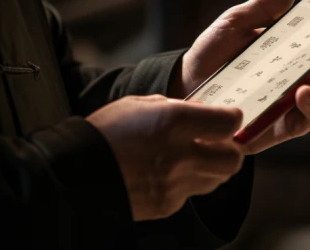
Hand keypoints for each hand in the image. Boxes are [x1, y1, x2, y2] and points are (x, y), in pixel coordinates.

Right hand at [86, 95, 243, 220]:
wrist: (76, 172)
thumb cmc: (106, 132)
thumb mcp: (140, 104)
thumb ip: (176, 106)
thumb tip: (203, 111)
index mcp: (173, 121)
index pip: (227, 123)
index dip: (233, 119)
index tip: (230, 117)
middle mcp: (179, 155)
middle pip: (233, 158)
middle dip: (231, 148)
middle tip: (221, 141)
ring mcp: (175, 183)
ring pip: (218, 178)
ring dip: (213, 166)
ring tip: (196, 156)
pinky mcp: (168, 204)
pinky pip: (194, 192)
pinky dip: (190, 181)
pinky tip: (172, 172)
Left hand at [175, 0, 309, 154]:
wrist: (182, 88)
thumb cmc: (212, 53)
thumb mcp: (235, 23)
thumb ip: (263, 6)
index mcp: (291, 52)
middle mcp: (294, 80)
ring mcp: (285, 107)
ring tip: (306, 89)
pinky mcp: (273, 130)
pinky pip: (297, 126)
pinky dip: (302, 115)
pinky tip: (293, 101)